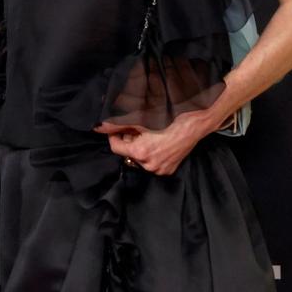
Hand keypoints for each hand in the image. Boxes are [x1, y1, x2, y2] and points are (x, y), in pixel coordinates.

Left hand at [94, 108, 219, 175]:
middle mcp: (148, 165)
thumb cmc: (167, 120)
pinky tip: (157, 144)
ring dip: (139, 149)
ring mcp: (159, 170)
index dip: (114, 136)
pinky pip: (151, 164)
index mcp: (139, 152)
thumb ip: (117, 125)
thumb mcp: (139, 120)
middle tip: (137, 130)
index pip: (115, 146)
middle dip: (128, 142)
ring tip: (149, 137)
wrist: (192, 125)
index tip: (118, 129)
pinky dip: (150, 155)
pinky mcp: (168, 171)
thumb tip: (99, 127)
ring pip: (139, 159)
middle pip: (127, 153)